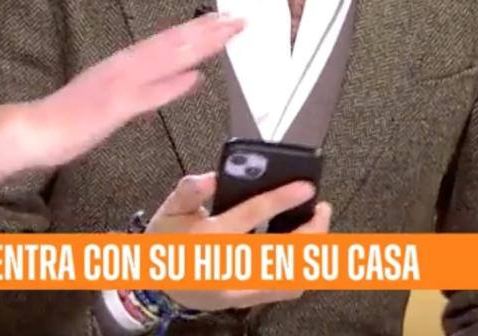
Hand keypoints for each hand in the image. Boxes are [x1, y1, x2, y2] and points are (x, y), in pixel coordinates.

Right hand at [17, 13, 243, 170]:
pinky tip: (194, 77)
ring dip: (196, 46)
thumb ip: (152, 86)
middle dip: (208, 31)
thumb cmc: (69, 117)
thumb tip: (190, 76)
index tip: (226, 19)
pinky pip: (146, 95)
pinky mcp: (112, 107)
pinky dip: (171, 86)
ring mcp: (119, 85)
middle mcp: (124, 67)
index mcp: (124, 64)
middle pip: (172, 45)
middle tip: (239, 18)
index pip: (168, 42)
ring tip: (225, 33)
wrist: (34, 129)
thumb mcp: (116, 97)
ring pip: (164, 60)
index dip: (199, 30)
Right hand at [146, 172, 331, 312]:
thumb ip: (189, 191)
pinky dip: (303, 271)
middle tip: (321, 209)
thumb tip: (212, 177)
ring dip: (312, 251)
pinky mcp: (247, 301)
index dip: (283, 199)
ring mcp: (241, 289)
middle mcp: (230, 267)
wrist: (156, 284)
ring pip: (291, 275)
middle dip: (312, 229)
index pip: (253, 214)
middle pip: (283, 251)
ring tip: (318, 227)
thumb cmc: (165, 243)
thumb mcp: (169, 210)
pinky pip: (286, 291)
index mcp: (211, 238)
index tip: (306, 187)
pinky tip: (307, 253)